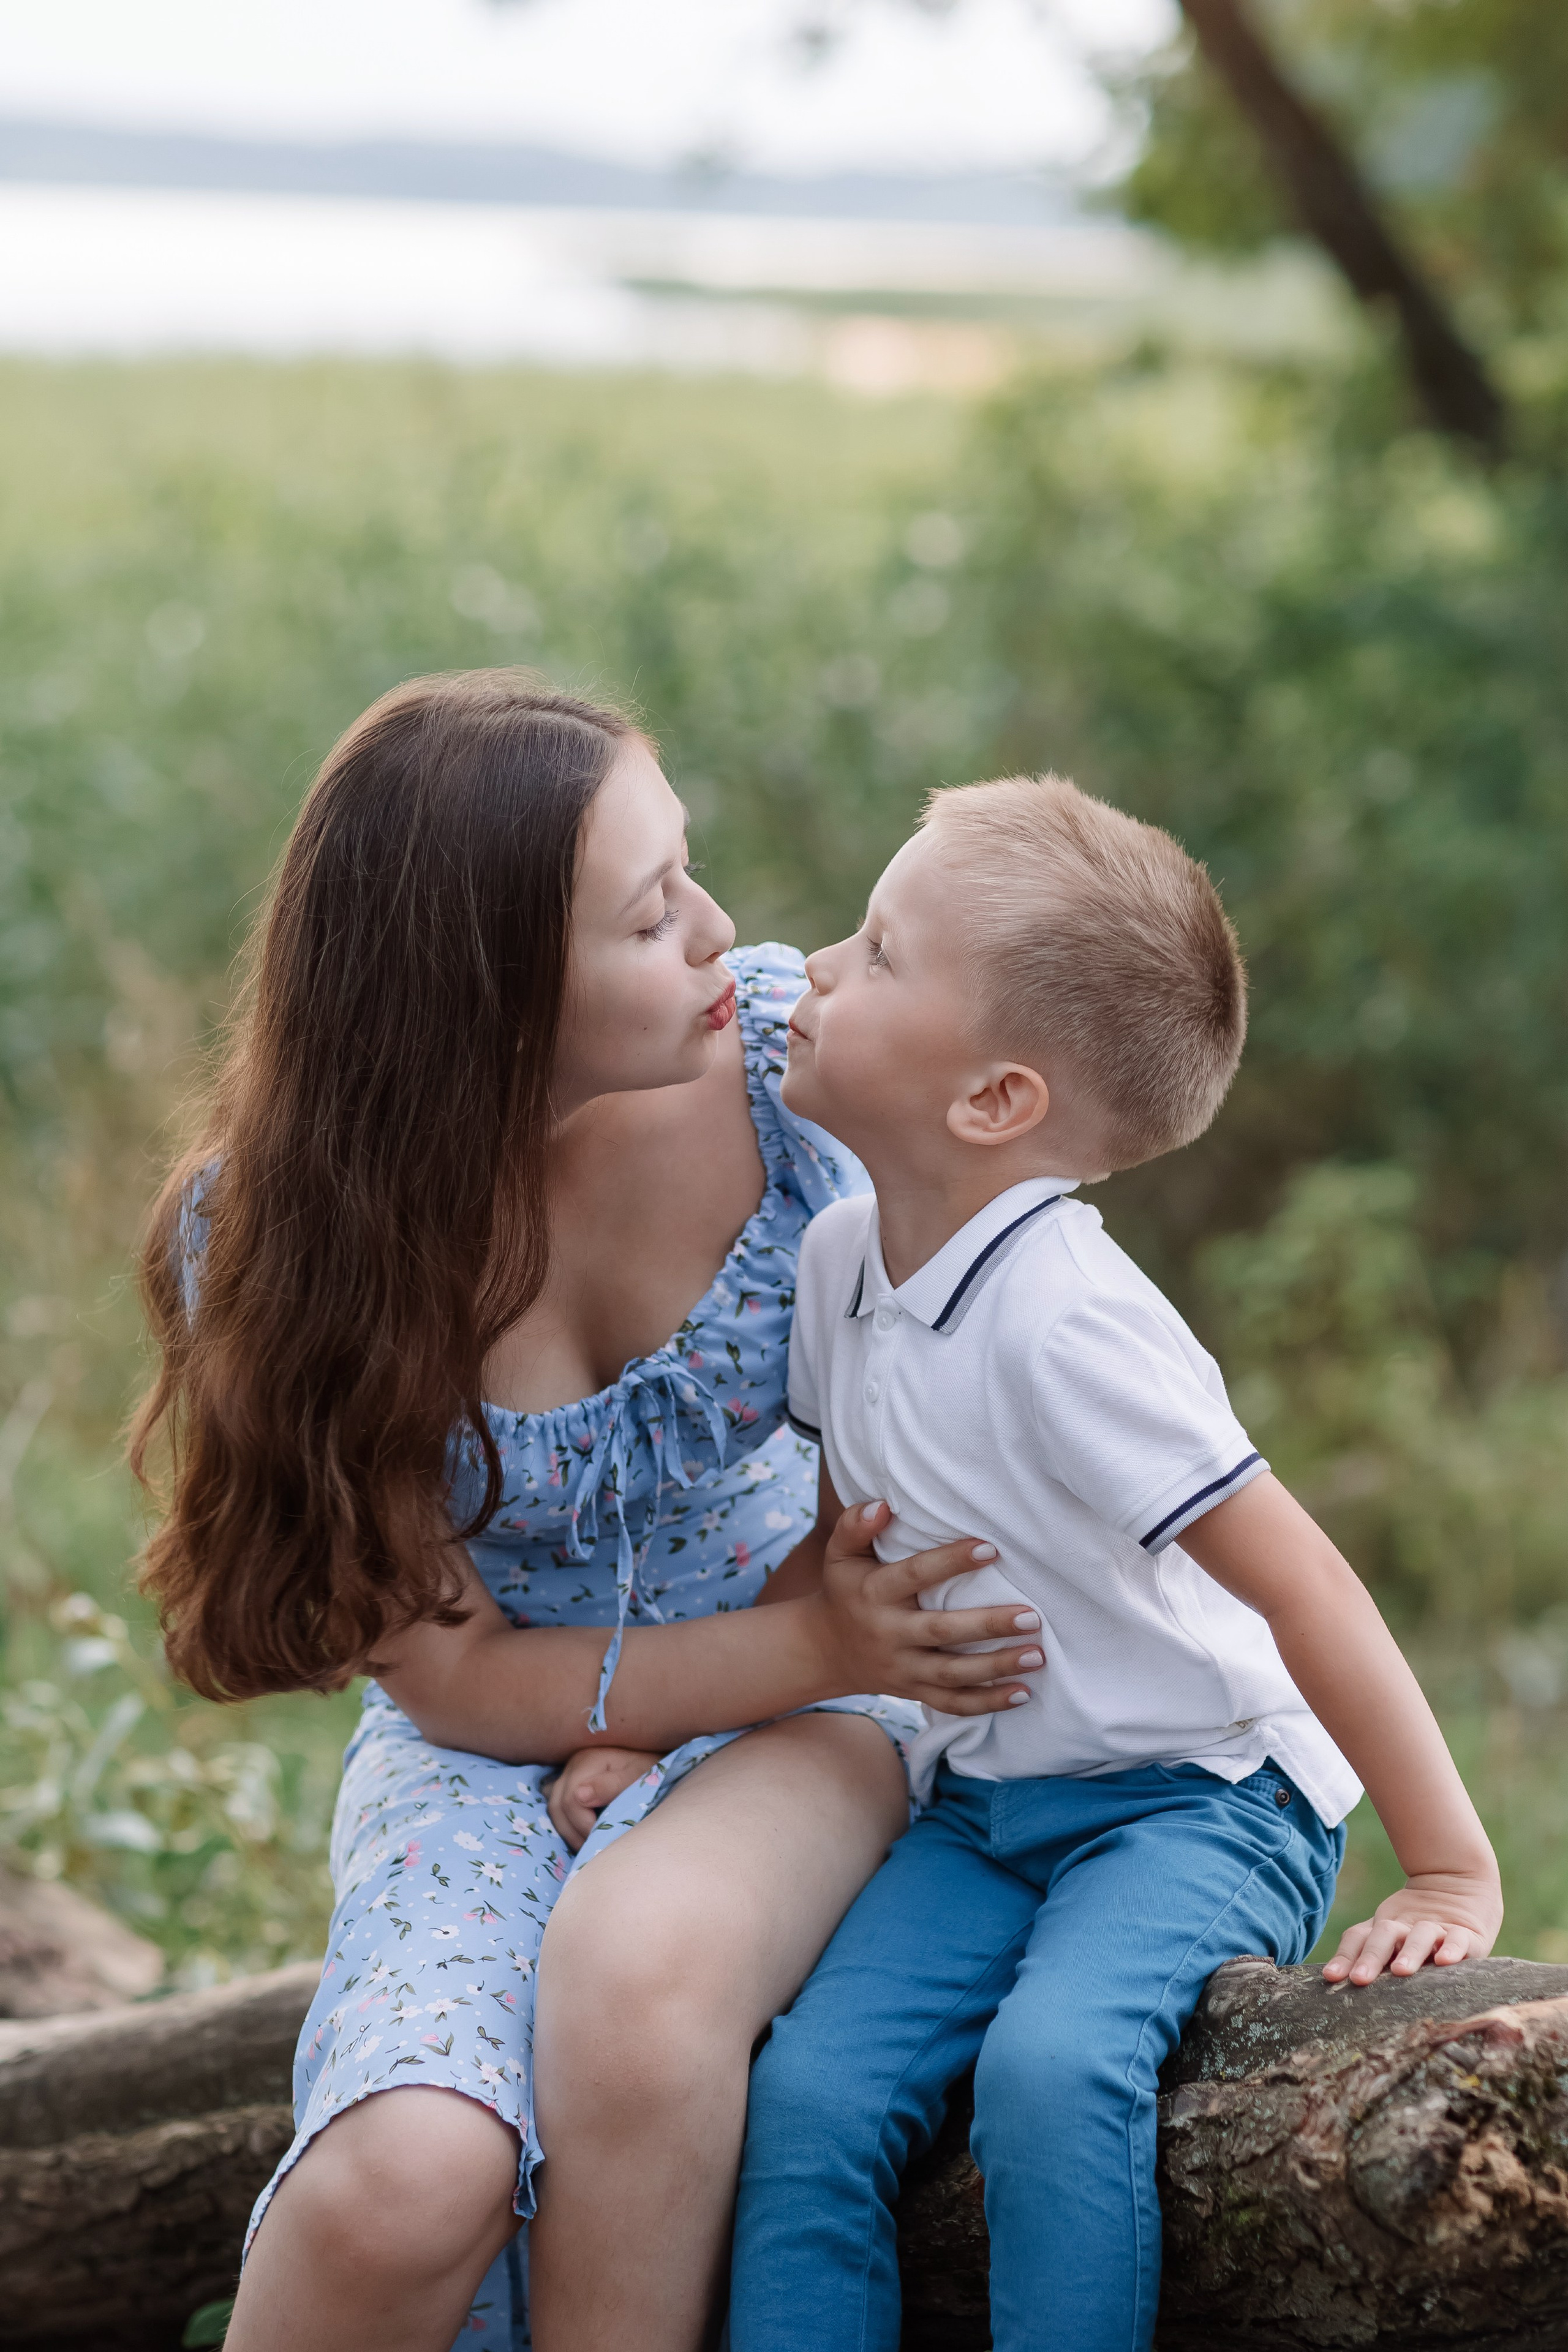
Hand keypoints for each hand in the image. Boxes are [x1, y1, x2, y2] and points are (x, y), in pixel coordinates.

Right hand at [545, 1746, 660, 1851]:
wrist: (654, 1756)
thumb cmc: (650, 1767)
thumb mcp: (637, 1775)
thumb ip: (610, 1786)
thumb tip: (579, 1796)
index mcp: (587, 1760)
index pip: (570, 1801)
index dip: (584, 1826)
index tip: (604, 1839)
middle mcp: (572, 1765)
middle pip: (557, 1806)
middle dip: (575, 1833)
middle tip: (596, 1848)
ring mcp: (569, 1773)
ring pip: (554, 1809)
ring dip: (570, 1831)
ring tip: (591, 1845)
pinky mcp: (570, 1783)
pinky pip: (558, 1806)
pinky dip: (567, 1822)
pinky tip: (583, 1832)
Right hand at [812, 1499, 1044, 1716]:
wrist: (824, 1650)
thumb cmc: (845, 1590)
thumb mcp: (839, 1554)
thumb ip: (855, 1525)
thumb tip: (883, 1506)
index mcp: (874, 1593)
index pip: (914, 1575)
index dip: (950, 1562)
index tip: (991, 1548)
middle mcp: (889, 1633)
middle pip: (942, 1632)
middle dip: (988, 1626)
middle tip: (1031, 1616)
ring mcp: (903, 1668)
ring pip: (953, 1674)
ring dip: (998, 1667)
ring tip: (1037, 1655)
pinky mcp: (914, 1692)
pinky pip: (952, 1703)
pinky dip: (988, 1703)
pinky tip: (1023, 1693)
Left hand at [1321, 1867, 1502, 1984]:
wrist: (1461, 1887)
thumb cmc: (1417, 1927)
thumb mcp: (1391, 1938)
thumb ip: (1365, 1953)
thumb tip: (1331, 1977)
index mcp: (1385, 1928)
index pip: (1360, 1937)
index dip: (1345, 1956)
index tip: (1330, 1976)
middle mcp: (1407, 1927)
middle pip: (1386, 1935)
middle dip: (1371, 1957)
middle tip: (1360, 1979)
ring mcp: (1437, 1929)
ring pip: (1421, 1936)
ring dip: (1410, 1952)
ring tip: (1400, 1970)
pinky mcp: (1466, 1935)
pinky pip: (1459, 1940)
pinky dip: (1452, 1949)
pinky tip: (1443, 1960)